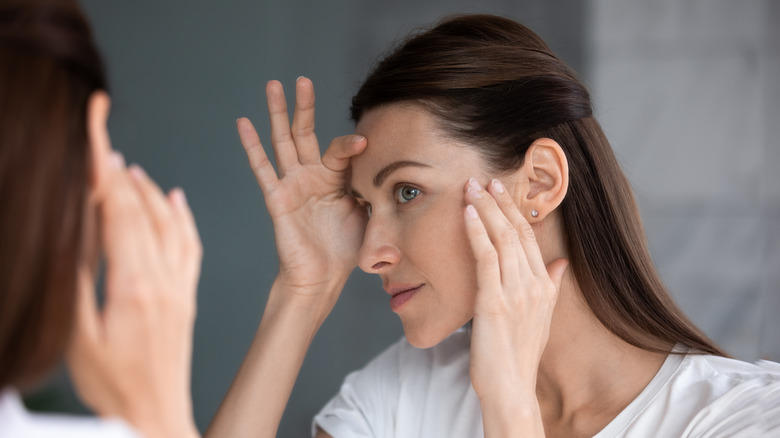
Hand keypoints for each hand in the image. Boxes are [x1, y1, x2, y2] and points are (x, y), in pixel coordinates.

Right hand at [67, 152, 200, 437]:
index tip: (96, 140)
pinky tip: (177, 200)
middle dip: (120, 173)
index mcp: (133, 286)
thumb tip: (73, 237)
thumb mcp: (79, 338)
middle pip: (142, 212)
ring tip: (129, 168)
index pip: (118, 214)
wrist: (155, 415)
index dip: (105, 173)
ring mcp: (179, 287)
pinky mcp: (187, 296)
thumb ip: (77, 284)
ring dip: (149, 191)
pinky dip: (183, 218)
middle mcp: (163, 280)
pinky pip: (191, 247)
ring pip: (170, 224)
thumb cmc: (114, 387)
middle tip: (104, 143)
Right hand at [237, 77, 366, 303]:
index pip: (341, 150)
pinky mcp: (278, 198)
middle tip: (302, 79)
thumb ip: (376, 190)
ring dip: (277, 113)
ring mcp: (293, 184)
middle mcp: (312, 176)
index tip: (365, 143)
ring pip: (283, 141)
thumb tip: (397, 173)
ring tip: (272, 85)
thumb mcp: (370, 214)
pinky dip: (252, 146)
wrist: (323, 277)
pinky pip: (263, 169)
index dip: (352, 145)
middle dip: (304, 106)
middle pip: (305, 133)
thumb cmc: (346, 249)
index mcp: (336, 178)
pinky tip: (244, 123)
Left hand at [463, 178, 567, 433]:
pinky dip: (476, 231)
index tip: (500, 190)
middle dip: (499, 202)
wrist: (511, 387)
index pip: (529, 237)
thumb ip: (552, 286)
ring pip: (501, 238)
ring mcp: (514, 291)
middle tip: (484, 179)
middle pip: (516, 231)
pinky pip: (485, 257)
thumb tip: (561, 263)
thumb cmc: (519, 354)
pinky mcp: (494, 301)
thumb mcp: (542, 317)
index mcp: (544, 286)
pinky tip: (467, 213)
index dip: (514, 211)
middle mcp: (533, 284)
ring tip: (471, 187)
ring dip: (485, 208)